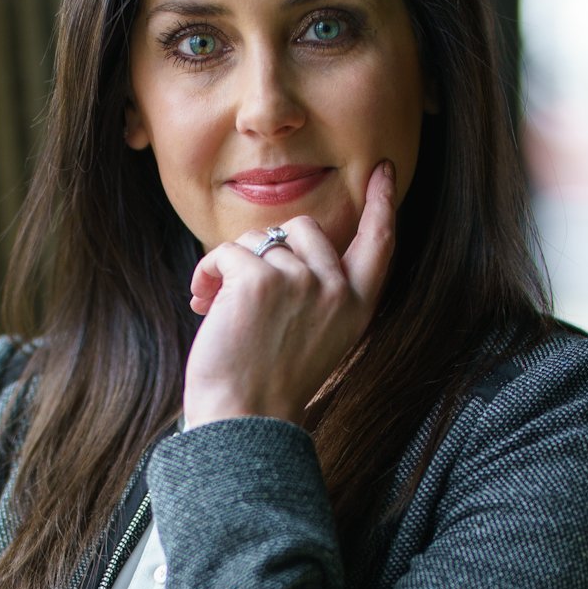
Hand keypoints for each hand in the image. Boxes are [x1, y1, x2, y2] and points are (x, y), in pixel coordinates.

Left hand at [183, 161, 396, 426]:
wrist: (243, 419)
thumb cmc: (266, 384)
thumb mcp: (311, 336)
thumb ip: (314, 292)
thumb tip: (281, 242)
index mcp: (355, 307)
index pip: (378, 244)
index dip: (382, 204)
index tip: (384, 169)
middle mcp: (336, 290)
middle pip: (304, 227)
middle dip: (269, 249)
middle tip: (244, 294)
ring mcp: (301, 282)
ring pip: (259, 241)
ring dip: (231, 270)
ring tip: (219, 311)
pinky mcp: (260, 280)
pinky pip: (225, 252)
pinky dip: (206, 275)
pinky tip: (203, 305)